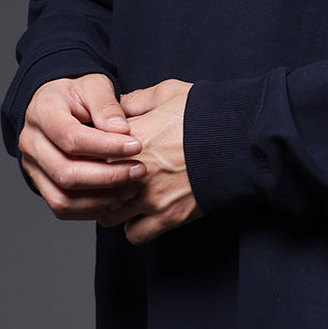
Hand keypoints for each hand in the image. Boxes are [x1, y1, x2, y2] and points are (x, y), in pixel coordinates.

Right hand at [19, 73, 145, 220]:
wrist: (56, 102)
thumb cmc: (76, 93)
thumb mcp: (94, 85)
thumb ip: (106, 105)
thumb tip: (121, 130)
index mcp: (43, 112)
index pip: (71, 138)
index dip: (106, 147)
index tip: (136, 146)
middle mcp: (31, 142)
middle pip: (66, 173)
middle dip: (107, 177)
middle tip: (139, 171)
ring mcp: (32, 166)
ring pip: (61, 198)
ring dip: (100, 200)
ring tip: (130, 190)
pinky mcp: (40, 183)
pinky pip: (61, 207)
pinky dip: (90, 209)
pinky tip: (115, 200)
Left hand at [95, 79, 200, 244]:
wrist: (242, 141)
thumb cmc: (207, 113)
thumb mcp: (168, 93)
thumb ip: (136, 100)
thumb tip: (117, 106)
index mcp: (128, 140)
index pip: (85, 154)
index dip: (87, 154)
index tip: (95, 152)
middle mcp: (132, 173)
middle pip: (91, 188)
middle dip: (94, 183)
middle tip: (106, 176)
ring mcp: (149, 198)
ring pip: (107, 216)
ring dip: (111, 208)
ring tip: (123, 197)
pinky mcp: (169, 217)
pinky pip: (134, 235)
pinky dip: (134, 227)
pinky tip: (141, 214)